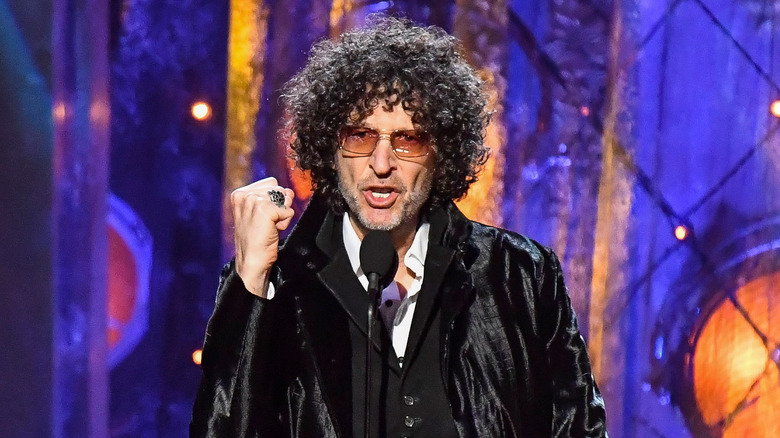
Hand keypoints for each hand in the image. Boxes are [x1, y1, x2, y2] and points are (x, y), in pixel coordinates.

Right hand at [230, 177, 294, 296]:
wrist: (251, 262)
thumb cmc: (256, 241)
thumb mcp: (258, 213)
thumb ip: (272, 198)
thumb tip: (289, 191)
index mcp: (239, 193)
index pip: (271, 184)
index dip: (274, 201)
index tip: (263, 218)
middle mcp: (244, 194)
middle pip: (279, 189)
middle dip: (279, 207)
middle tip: (267, 224)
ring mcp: (253, 201)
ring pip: (284, 198)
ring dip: (282, 214)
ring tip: (269, 227)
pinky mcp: (264, 210)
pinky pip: (288, 211)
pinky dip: (285, 222)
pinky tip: (273, 231)